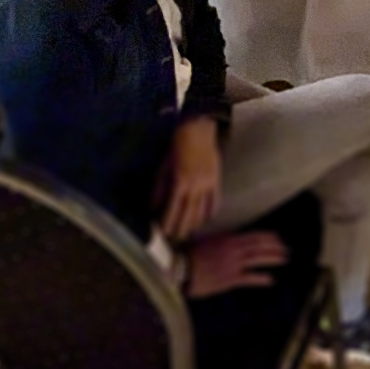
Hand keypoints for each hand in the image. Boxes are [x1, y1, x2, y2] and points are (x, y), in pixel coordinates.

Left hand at [161, 117, 220, 240]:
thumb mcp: (163, 165)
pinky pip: (215, 202)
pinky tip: (205, 220)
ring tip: (189, 233)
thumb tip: (153, 207)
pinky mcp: (216, 180)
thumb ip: (159, 188)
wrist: (198, 128)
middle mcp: (195, 186)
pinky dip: (210, 213)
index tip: (164, 234)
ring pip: (202, 211)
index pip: (173, 209)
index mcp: (180, 181)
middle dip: (181, 229)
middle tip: (176, 240)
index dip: (168, 223)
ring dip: (195, 224)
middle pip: (188, 214)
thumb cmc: (177, 144)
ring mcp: (208, 184)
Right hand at [185, 230, 286, 297]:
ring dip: (273, 258)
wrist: (180, 269)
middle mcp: (233, 248)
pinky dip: (262, 278)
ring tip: (284, 258)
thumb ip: (219, 241)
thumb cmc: (188, 255)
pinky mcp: (231, 279)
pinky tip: (271, 279)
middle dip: (275, 246)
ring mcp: (233, 263)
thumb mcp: (205, 241)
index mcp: (227, 238)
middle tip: (285, 247)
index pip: (253, 236)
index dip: (267, 237)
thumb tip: (227, 240)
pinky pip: (251, 278)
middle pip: (259, 245)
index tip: (277, 237)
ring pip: (258, 258)